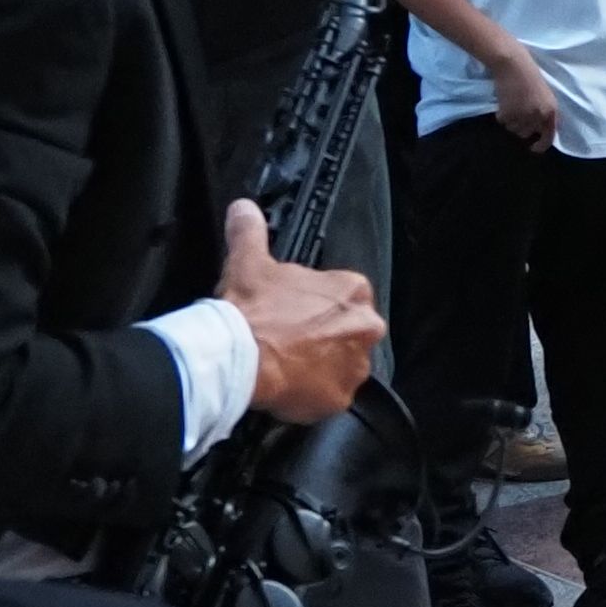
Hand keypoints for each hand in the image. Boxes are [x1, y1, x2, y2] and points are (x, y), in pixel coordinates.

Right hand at [218, 197, 382, 426]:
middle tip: (289, 342)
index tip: (292, 315)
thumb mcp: (249, 261)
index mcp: (353, 291)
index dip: (314, 308)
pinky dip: (312, 395)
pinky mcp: (341, 398)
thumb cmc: (251, 308)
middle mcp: (366, 326)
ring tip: (286, 365)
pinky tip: (289, 387)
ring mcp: (356, 365)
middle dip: (323, 338)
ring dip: (320, 367)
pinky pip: (330, 397)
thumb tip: (243, 208)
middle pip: (347, 333)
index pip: (342, 298)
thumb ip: (250, 231)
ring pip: (341, 366)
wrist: (239, 355)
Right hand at [488, 50, 562, 151]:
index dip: (541, 145)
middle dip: (521, 125)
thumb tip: (541, 130)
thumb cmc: (530, 75)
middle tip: (518, 110)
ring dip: (511, 120)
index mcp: (551, 111)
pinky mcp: (507, 113)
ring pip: (513, 128)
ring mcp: (522, 116)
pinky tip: (504, 100)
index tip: (533, 148)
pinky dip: (501, 114)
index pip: (549, 136)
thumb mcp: (546, 95)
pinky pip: (502, 121)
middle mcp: (538, 116)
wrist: (513, 64)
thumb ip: (545, 112)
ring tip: (512, 102)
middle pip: (526, 133)